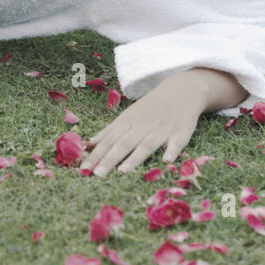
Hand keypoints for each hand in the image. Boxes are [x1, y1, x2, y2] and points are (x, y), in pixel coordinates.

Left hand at [78, 75, 207, 176]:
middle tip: (97, 174)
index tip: (83, 169)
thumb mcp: (128, 116)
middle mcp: (142, 126)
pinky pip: (176, 143)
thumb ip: (109, 132)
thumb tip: (87, 145)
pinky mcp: (181, 132)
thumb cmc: (150, 107)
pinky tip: (166, 161)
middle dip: (110, 159)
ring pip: (146, 145)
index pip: (108, 140)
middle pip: (123, 144)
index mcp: (128, 122)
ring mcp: (162, 129)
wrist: (181, 90)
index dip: (96, 154)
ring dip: (134, 158)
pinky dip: (171, 151)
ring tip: (122, 171)